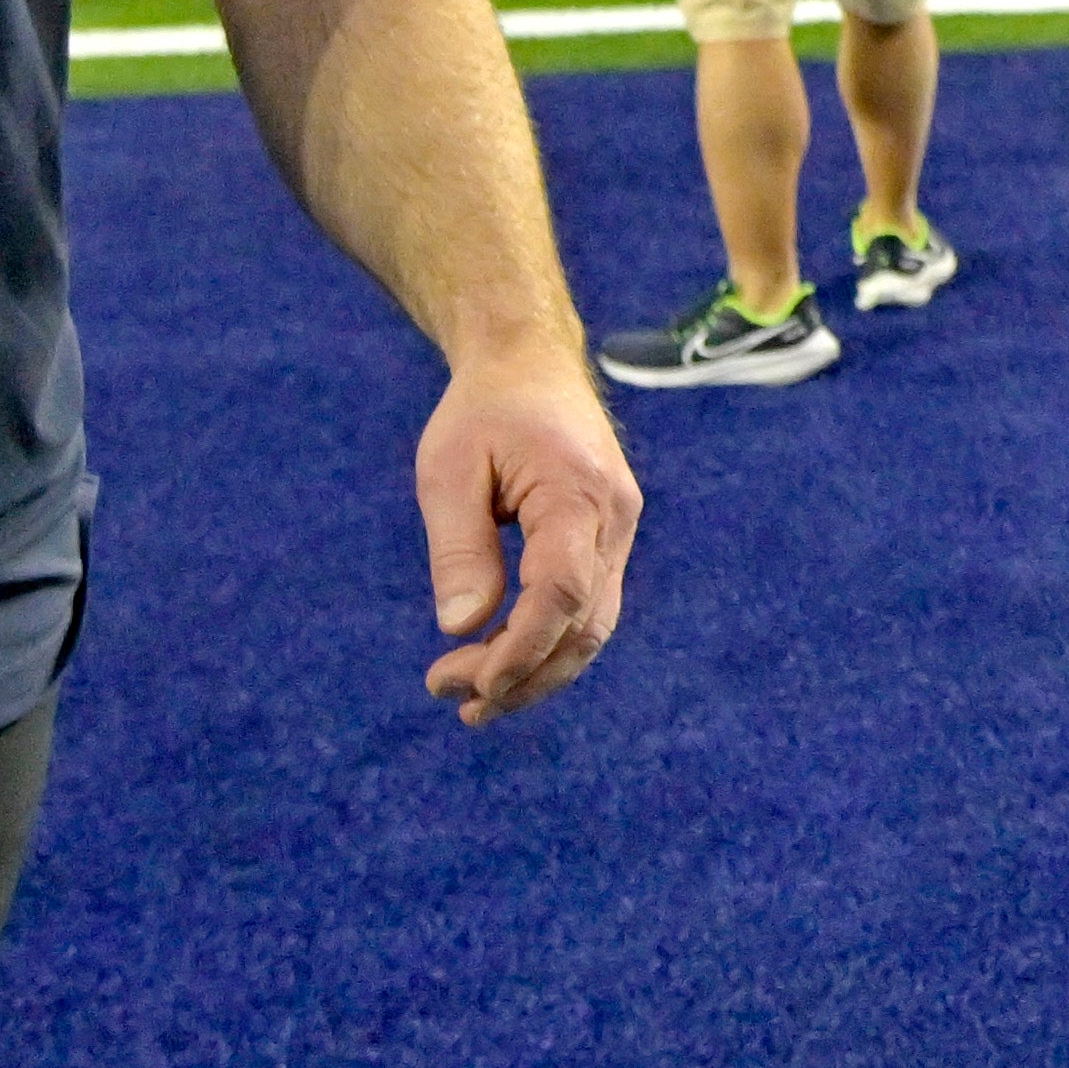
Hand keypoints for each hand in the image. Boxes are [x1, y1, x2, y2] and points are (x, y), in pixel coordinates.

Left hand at [415, 351, 638, 721]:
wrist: (532, 364)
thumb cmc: (483, 411)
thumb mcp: (448, 470)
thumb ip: (458, 548)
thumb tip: (460, 627)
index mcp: (578, 494)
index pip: (561, 592)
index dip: (521, 650)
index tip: (468, 685)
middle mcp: (614, 518)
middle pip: (586, 624)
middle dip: (526, 676)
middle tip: (457, 704)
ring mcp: (620, 529)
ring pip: (593, 623)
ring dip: (538, 669)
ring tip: (472, 698)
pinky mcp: (608, 538)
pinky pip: (588, 604)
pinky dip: (548, 641)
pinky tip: (500, 658)